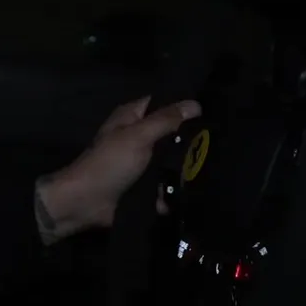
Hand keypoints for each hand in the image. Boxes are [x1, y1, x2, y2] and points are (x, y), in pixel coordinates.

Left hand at [34, 96, 201, 243]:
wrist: (86, 202)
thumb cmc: (110, 162)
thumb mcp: (139, 136)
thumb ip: (166, 120)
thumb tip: (195, 104)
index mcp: (131, 117)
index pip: (162, 102)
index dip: (183, 105)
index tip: (212, 110)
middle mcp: (137, 136)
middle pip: (170, 133)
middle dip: (189, 140)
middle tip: (219, 143)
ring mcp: (140, 162)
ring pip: (170, 161)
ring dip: (185, 168)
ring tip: (212, 169)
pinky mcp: (142, 185)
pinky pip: (164, 184)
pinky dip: (173, 190)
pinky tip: (196, 192)